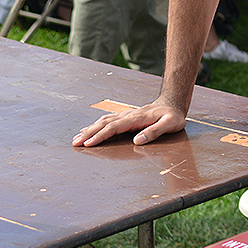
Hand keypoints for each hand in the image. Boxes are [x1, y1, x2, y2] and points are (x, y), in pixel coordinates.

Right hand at [72, 101, 187, 146]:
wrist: (172, 104)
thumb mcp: (170, 124)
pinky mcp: (125, 117)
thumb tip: (137, 141)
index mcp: (136, 119)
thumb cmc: (172, 116)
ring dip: (89, 129)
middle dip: (89, 134)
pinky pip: (107, 121)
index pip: (114, 127)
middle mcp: (128, 116)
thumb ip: (155, 132)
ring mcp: (125, 116)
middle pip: (104, 124)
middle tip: (75, 143)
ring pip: (103, 122)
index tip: (88, 144)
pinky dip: (95, 126)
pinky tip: (88, 130)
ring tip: (76, 138)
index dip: (100, 136)